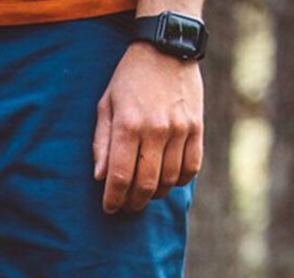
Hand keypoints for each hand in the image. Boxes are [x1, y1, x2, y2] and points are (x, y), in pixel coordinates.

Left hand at [93, 42, 203, 214]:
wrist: (166, 50)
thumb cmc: (129, 81)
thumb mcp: (106, 107)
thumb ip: (102, 144)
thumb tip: (100, 178)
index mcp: (129, 127)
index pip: (120, 178)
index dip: (113, 200)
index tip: (109, 208)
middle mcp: (156, 130)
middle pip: (146, 184)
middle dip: (133, 203)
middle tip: (126, 206)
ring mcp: (180, 129)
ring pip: (169, 180)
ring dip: (155, 194)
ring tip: (145, 194)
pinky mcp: (197, 127)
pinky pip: (192, 167)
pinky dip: (179, 181)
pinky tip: (168, 180)